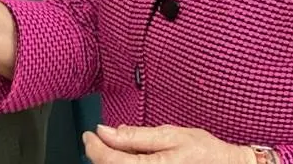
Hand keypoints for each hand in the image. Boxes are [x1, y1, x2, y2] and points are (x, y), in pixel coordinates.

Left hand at [83, 125, 255, 163]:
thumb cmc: (204, 152)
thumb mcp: (170, 135)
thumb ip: (136, 135)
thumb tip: (107, 130)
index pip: (111, 161)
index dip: (94, 148)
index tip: (88, 134)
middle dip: (99, 154)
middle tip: (96, 138)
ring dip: (111, 160)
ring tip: (113, 145)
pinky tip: (129, 155)